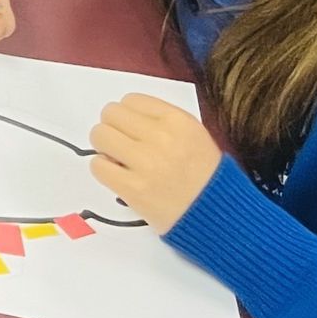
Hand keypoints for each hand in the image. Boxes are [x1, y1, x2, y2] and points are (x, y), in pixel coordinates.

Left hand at [88, 94, 223, 232]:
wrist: (218, 217)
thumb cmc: (207, 176)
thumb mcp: (194, 135)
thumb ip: (161, 120)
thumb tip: (124, 117)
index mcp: (177, 120)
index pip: (130, 100)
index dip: (127, 115)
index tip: (132, 129)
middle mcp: (161, 136)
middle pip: (110, 113)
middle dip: (112, 128)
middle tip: (121, 144)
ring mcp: (146, 163)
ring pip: (99, 135)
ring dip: (104, 147)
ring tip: (118, 160)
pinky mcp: (133, 189)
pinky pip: (97, 166)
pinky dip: (103, 170)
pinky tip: (118, 176)